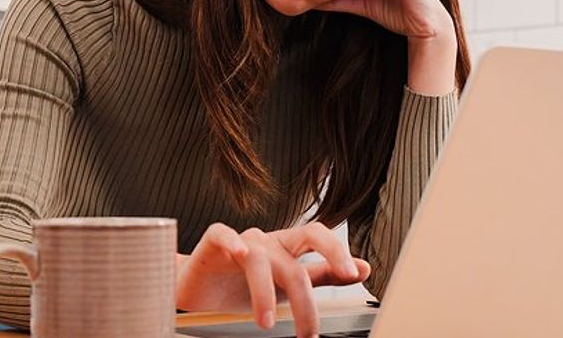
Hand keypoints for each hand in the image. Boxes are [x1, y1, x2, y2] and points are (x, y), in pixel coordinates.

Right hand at [175, 221, 371, 336]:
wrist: (199, 293)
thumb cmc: (244, 287)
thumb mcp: (288, 286)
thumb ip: (323, 276)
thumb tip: (364, 268)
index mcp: (288, 247)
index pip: (318, 239)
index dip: (337, 252)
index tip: (354, 273)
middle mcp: (268, 241)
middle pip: (291, 259)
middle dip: (303, 298)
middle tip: (308, 329)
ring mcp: (241, 240)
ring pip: (259, 258)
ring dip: (263, 294)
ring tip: (265, 324)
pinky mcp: (213, 243)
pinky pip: (223, 234)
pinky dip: (232, 242)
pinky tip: (239, 254)